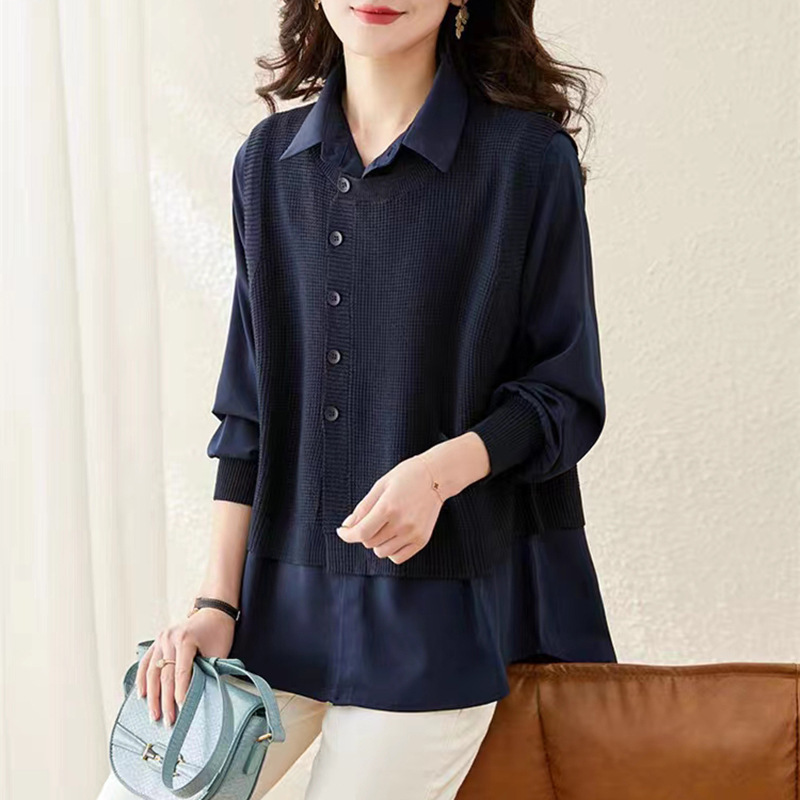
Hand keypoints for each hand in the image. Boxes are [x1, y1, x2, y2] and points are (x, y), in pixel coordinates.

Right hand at [135, 606, 235, 727]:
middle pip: (164, 675)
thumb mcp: (218, 651)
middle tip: (168, 721)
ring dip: (152, 695)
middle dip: (165, 701)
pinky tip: (142, 695)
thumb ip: (208, 669)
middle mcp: (169, 638)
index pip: (181, 672)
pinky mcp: (157, 642)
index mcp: (185, 639)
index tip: (181, 709)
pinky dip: (142, 680)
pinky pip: (146, 663)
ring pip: (151, 672)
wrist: (213, 611)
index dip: (180, 692)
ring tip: (153, 715)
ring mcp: (161, 639)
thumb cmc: (219, 632)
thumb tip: (201, 694)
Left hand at [336, 455, 443, 564]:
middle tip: (371, 519)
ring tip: (385, 526)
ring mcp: (413, 534)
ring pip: (381, 552)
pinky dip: (391, 550)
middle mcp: (401, 524)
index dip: (347, 535)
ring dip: (377, 542)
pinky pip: (397, 557)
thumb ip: (362, 508)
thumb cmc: (406, 477)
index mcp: (388, 507)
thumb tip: (347, 526)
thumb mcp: (380, 486)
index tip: (342, 532)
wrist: (436, 477)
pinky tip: (393, 536)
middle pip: (369, 542)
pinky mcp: (422, 540)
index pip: (361, 532)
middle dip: (364, 533)